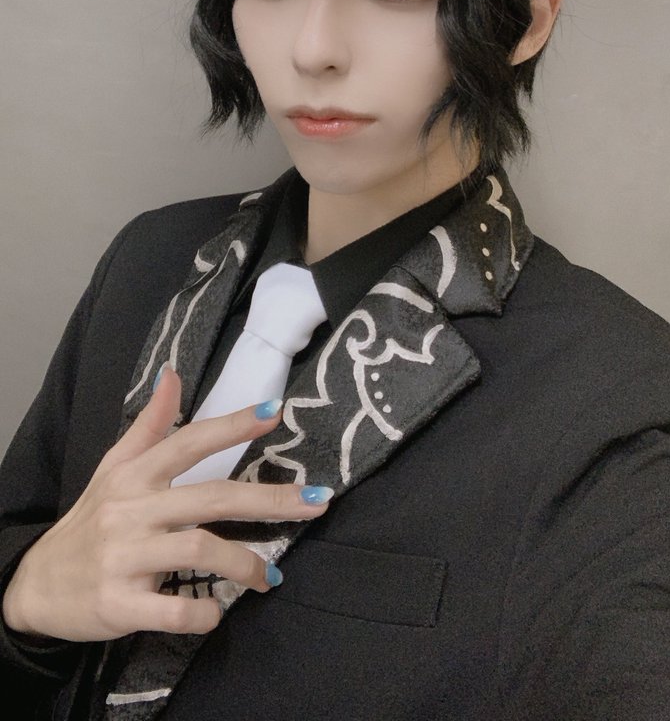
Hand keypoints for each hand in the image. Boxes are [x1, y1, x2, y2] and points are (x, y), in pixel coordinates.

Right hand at [2, 368, 330, 641]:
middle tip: (317, 502)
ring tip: (270, 576)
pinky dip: (203, 613)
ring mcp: (124, 559)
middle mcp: (131, 511)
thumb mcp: (113, 467)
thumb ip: (149, 424)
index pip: (188, 442)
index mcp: (134, 475)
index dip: (231, 425)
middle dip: (269, 500)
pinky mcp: (118, 605)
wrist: (36, 586)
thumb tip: (174, 372)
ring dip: (244, 563)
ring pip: (198, 551)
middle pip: (210, 497)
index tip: (274, 410)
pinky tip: (218, 612)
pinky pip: (172, 609)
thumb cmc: (90, 521)